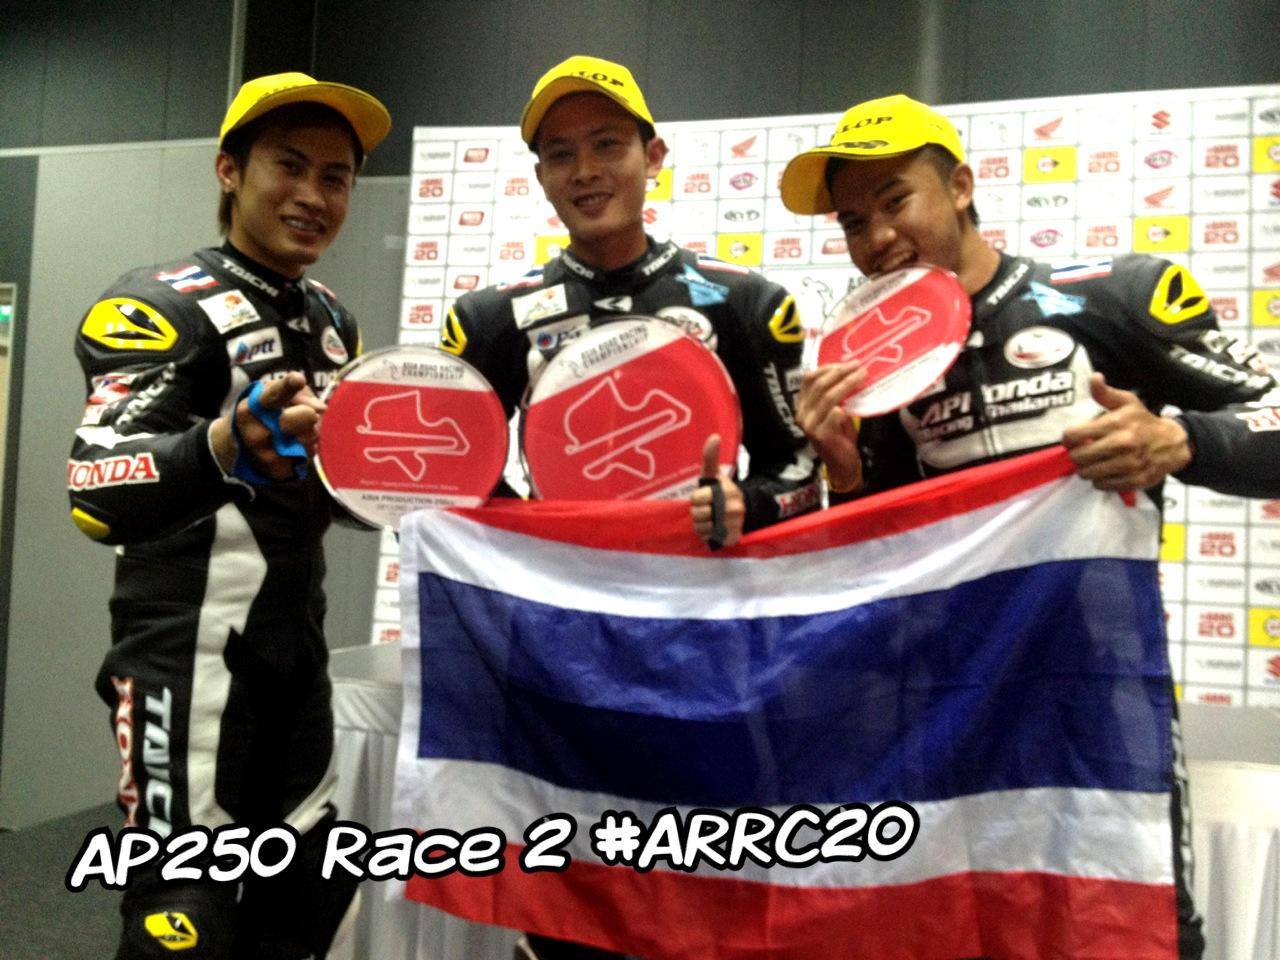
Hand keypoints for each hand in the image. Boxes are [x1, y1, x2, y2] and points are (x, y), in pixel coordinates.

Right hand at [210, 372, 326, 479]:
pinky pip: (309, 454)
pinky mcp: (279, 471)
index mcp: (252, 408)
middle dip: (309, 413)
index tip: (297, 379)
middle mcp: (257, 433)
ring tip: (297, 431)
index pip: (273, 395)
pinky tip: (296, 445)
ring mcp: (268, 455)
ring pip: (310, 437)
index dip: (287, 387)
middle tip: (307, 414)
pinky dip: (308, 447)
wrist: (240, 447)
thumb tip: (320, 407)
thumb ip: (297, 394)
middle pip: (303, 418)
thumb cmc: (263, 413)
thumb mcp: (272, 394)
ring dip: (311, 431)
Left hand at [690, 434, 744, 548]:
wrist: (741, 511)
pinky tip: (713, 529)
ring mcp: (733, 524)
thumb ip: (711, 457)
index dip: (696, 498)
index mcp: (727, 491)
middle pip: (697, 514)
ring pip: (701, 528)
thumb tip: (714, 436)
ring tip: (709, 518)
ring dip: (701, 524)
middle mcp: (733, 509)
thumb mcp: (714, 474)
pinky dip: (707, 535)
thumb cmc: (721, 491)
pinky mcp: (731, 538)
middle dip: (697, 512)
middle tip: (706, 509)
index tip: (704, 497)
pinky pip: (708, 539)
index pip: (696, 498)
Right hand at [796, 362, 864, 492]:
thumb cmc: (839, 435)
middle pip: (819, 385)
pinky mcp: (821, 435)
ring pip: (828, 397)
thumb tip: (850, 370)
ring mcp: (809, 425)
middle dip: (841, 372)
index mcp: (802, 405)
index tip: (846, 363)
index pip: (808, 379)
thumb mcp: (834, 411)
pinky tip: (857, 401)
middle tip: (859, 366)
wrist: (842, 464)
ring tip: (862, 376)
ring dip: (848, 384)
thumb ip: (835, 394)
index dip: (827, 368)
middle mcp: (801, 414)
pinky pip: (835, 414)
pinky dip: (846, 406)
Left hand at [1062, 372, 1191, 491]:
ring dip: (1086, 469)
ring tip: (1093, 463)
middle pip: (1078, 457)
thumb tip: (1094, 377)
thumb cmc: (1143, 422)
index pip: (1074, 435)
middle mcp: (1122, 444)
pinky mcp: (1134, 480)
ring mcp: (1129, 464)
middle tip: (1083, 452)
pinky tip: (1106, 472)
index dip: (1068, 438)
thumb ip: (1106, 393)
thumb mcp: (1128, 403)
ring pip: (1088, 474)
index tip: (1073, 439)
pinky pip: (1102, 486)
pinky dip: (1100, 481)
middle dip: (1077, 455)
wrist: (1174, 444)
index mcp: (1117, 423)